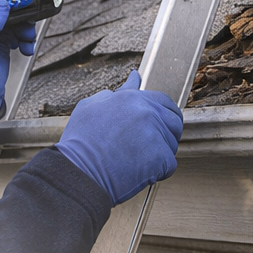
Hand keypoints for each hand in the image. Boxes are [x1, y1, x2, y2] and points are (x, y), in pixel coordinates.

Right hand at [54, 71, 181, 204]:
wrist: (78, 173)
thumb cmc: (79, 143)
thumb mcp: (90, 107)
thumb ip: (115, 93)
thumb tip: (133, 79)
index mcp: (132, 99)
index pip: (163, 101)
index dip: (163, 114)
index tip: (158, 125)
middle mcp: (147, 113)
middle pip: (174, 122)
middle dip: (166, 134)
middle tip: (149, 147)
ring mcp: (155, 134)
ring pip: (171, 144)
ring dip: (159, 154)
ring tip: (136, 161)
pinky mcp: (160, 157)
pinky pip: (170, 165)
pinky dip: (158, 172)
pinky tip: (139, 172)